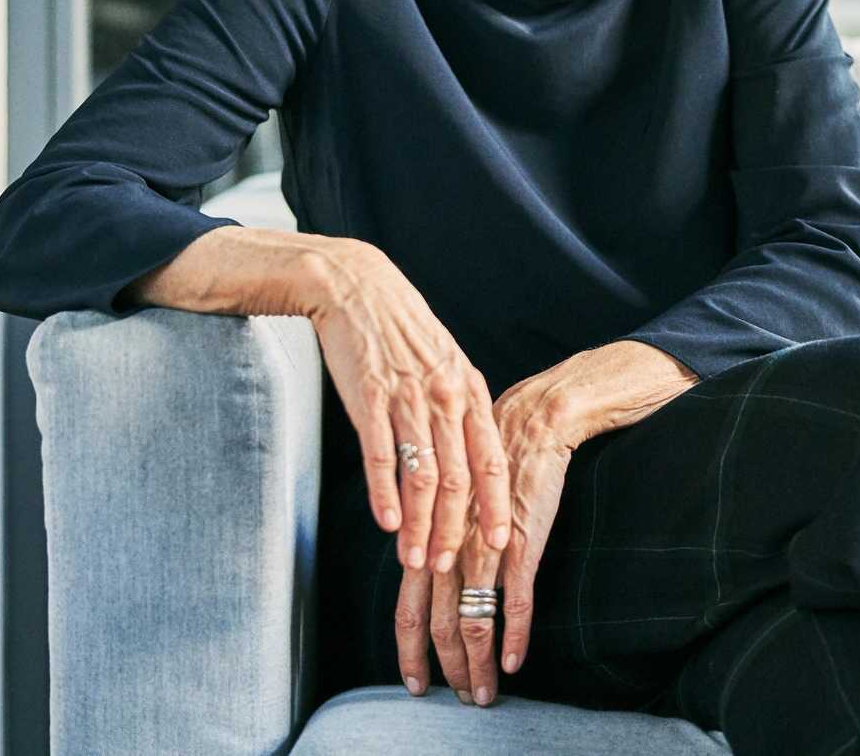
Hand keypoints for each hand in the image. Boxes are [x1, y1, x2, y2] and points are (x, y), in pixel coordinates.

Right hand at [305, 236, 512, 573]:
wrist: (358, 287)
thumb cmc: (403, 329)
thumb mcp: (445, 362)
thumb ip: (458, 405)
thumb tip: (468, 453)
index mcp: (468, 390)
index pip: (491, 460)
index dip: (496, 506)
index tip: (501, 544)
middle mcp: (444, 397)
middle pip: (457, 479)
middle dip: (454, 531)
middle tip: (450, 571)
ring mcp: (407, 398)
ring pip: (421, 475)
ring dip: (418, 525)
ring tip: (413, 560)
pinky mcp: (369, 398)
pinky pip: (381, 455)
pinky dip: (385, 494)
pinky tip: (386, 524)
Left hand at [395, 405, 572, 705]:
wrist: (529, 425)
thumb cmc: (489, 462)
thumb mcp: (450, 504)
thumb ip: (436, 541)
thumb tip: (425, 576)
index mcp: (428, 541)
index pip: (407, 610)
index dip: (409, 652)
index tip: (415, 681)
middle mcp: (449, 549)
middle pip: (437, 626)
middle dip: (445, 669)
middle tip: (455, 697)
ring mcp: (485, 549)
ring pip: (473, 621)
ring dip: (477, 664)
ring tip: (483, 693)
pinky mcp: (522, 544)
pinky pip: (516, 601)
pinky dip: (514, 636)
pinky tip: (513, 662)